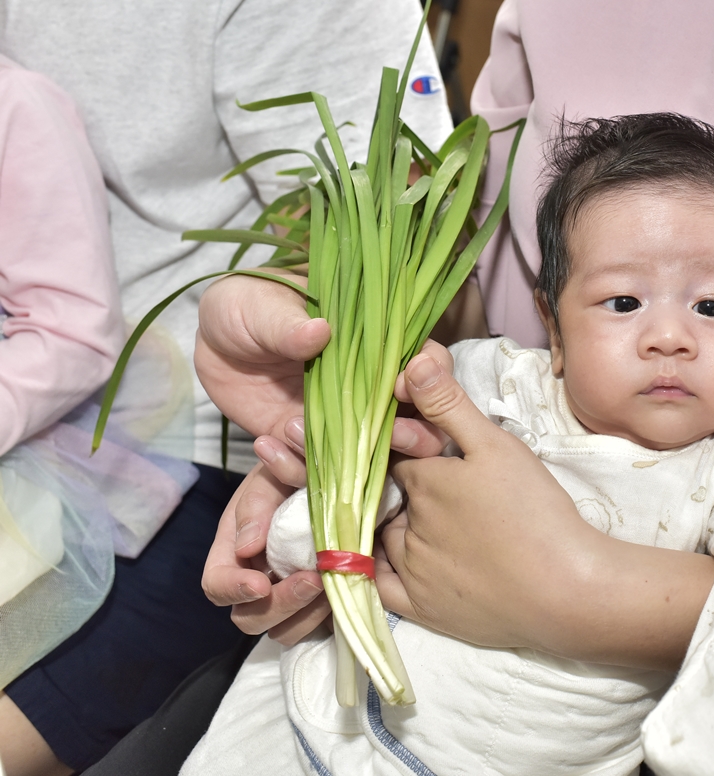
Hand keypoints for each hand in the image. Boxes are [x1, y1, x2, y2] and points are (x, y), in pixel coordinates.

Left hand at [196, 271, 452, 470]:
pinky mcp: (310, 448)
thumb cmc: (249, 306)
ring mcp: (343, 424)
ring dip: (349, 462)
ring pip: (375, 460)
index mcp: (376, 344)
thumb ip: (288, 322)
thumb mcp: (261, 306)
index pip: (427, 362)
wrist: (213, 341)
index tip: (402, 385)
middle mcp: (370, 389)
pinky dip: (294, 469)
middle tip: (386, 435)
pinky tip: (265, 445)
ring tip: (293, 432)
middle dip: (414, 436)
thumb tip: (318, 332)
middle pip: (421, 421)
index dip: (431, 378)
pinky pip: (317, 475)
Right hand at [202, 463, 329, 643]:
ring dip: (306, 614)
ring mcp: (286, 593)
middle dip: (280, 605)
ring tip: (333, 582)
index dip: (233, 590)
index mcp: (234, 550)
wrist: (329, 471)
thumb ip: (258, 504)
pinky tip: (348, 586)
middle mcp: (256, 578)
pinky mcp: (317, 601)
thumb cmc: (290, 470)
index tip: (261, 584)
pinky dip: (328, 615)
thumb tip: (247, 546)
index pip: (216, 585)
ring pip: (283, 629)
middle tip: (314, 580)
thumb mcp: (271, 477)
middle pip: (249, 618)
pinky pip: (316, 625)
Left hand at [379, 346, 713, 668]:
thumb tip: (409, 362)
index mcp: (424, 481)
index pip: (398, 454)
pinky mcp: (422, 609)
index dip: (414, 448)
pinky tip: (392, 561)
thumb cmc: (537, 512)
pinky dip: (377, 570)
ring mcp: (411, 571)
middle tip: (447, 492)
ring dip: (397, 525)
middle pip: (392, 495)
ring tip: (436, 524)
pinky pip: (380, 586)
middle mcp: (406, 525)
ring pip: (385, 536)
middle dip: (407, 487)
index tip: (433, 450)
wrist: (569, 589)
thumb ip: (450, 406)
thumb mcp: (497, 447)